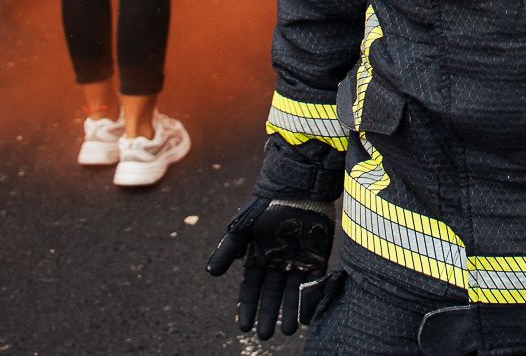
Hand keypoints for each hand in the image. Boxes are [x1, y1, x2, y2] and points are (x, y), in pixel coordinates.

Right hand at [206, 195, 337, 339]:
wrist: (295, 189)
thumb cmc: (265, 207)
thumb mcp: (242, 229)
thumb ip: (228, 250)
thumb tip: (210, 273)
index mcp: (258, 258)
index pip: (251, 289)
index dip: (247, 307)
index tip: (244, 327)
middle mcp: (277, 263)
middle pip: (271, 295)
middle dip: (268, 315)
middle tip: (266, 336)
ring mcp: (297, 260)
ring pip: (291, 292)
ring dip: (288, 311)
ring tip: (286, 331)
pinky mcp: (315, 256)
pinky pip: (312, 281)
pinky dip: (308, 298)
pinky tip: (305, 315)